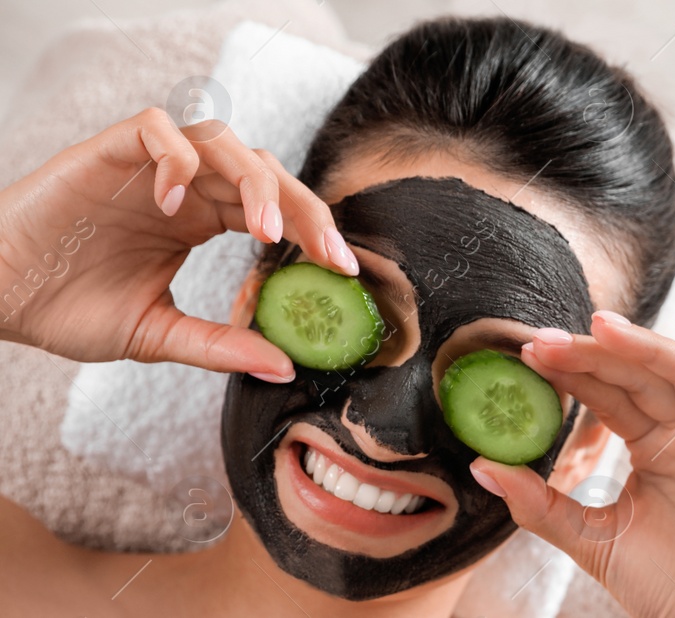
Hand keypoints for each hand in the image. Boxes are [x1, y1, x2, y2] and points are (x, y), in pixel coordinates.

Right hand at [0, 108, 357, 378]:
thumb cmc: (67, 309)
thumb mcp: (157, 335)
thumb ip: (218, 344)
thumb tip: (285, 367)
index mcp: (204, 220)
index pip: (276, 210)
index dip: (314, 232)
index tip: (345, 272)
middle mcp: (185, 187)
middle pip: (265, 170)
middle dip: (303, 208)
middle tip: (325, 253)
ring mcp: (149, 165)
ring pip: (222, 140)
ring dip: (253, 180)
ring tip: (259, 230)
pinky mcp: (108, 150)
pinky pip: (156, 127)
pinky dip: (175, 157)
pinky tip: (170, 202)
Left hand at [470, 309, 674, 617]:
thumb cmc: (668, 587)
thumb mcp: (593, 540)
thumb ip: (540, 504)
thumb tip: (480, 465)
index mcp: (655, 446)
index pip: (612, 393)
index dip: (575, 370)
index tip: (530, 352)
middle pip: (646, 377)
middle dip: (599, 355)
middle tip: (550, 339)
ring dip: (651, 349)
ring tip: (604, 329)